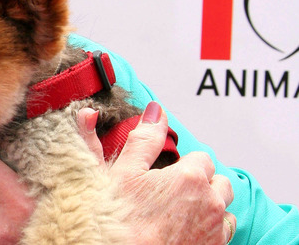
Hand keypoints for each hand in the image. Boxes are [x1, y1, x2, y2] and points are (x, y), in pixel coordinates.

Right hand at [77, 103, 236, 244]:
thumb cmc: (118, 220)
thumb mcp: (123, 171)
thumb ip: (144, 138)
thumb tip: (156, 111)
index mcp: (189, 177)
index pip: (201, 158)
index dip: (182, 164)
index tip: (165, 175)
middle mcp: (210, 202)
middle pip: (219, 181)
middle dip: (201, 183)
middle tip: (171, 193)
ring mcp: (215, 229)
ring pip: (224, 208)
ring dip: (208, 206)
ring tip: (178, 212)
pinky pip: (224, 233)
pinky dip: (210, 228)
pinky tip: (185, 229)